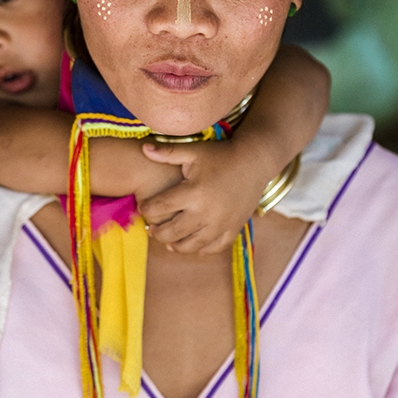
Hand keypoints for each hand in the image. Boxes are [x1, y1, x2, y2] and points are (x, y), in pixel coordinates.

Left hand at [138, 141, 268, 253]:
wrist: (255, 162)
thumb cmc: (221, 155)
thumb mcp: (194, 151)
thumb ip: (168, 152)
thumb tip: (143, 148)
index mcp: (193, 192)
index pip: (159, 208)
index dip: (147, 210)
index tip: (143, 208)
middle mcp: (206, 212)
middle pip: (172, 232)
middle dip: (157, 232)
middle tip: (152, 228)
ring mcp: (221, 224)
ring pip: (191, 245)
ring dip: (175, 245)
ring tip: (168, 240)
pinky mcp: (233, 229)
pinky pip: (213, 248)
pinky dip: (200, 249)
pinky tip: (192, 244)